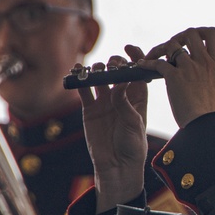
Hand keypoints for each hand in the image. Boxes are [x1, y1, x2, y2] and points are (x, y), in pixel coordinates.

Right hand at [76, 45, 149, 211]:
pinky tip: (76, 73)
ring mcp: (104, 101)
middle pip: (117, 72)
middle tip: (112, 65)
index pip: (137, 73)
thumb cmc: (132, 146)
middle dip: (115, 64)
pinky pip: (84, 90)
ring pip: (100, 78)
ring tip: (96, 70)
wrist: (116, 166)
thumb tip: (120, 83)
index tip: (130, 48)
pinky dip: (79, 81)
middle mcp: (121, 96)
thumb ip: (125, 103)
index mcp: (138, 98)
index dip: (135, 58)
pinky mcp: (90, 109)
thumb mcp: (133, 123)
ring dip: (97, 70)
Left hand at [142, 27, 214, 128]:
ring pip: (171, 44)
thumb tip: (210, 75)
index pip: (212, 33)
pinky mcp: (174, 77)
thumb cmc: (213, 115)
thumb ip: (213, 76)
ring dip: (160, 49)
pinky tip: (143, 66)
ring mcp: (189, 68)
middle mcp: (204, 61)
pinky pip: (158, 63)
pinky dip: (148, 63)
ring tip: (153, 57)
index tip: (192, 41)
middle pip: (190, 32)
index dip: (200, 32)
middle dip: (179, 37)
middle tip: (172, 48)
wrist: (207, 127)